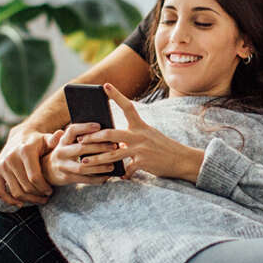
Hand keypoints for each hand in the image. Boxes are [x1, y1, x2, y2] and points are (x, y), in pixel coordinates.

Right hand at [0, 129, 56, 207]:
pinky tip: (20, 204)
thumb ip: (54, 140)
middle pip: (26, 186)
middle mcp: (11, 158)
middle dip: (38, 195)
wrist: (19, 137)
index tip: (50, 191)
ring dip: (28, 200)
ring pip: (15, 192)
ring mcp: (1, 165)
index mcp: (25, 151)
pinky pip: (0, 191)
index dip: (44, 187)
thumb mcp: (47, 139)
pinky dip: (9, 201)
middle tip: (46, 197)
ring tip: (38, 200)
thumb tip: (60, 134)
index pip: (35, 177)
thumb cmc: (37, 141)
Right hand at [41, 123, 117, 186]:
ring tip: (112, 165)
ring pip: (83, 167)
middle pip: (81, 149)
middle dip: (99, 147)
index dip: (85, 127)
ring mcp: (63, 166)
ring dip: (99, 166)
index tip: (99, 126)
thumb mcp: (65, 142)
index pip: (72, 130)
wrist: (47, 170)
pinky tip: (107, 176)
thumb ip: (77, 136)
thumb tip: (100, 130)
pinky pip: (84, 179)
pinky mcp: (66, 178)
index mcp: (62, 140)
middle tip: (114, 146)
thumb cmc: (64, 152)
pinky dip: (97, 179)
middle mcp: (61, 152)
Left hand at [77, 83, 204, 181]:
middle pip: (111, 133)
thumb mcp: (149, 136)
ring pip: (113, 154)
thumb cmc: (164, 147)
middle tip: (80, 139)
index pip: (127, 106)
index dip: (116, 95)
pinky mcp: (144, 162)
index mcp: (141, 125)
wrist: (182, 159)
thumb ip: (132, 136)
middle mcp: (139, 135)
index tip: (105, 85)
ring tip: (84, 162)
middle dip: (93, 137)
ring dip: (96, 159)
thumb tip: (116, 141)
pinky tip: (119, 177)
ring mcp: (141, 149)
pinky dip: (122, 174)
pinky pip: (127, 169)